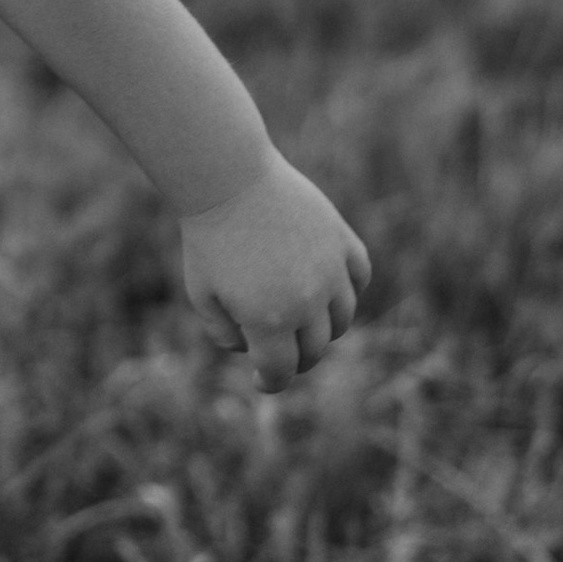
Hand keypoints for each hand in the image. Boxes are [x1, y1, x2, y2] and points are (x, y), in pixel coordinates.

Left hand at [179, 149, 370, 393]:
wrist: (230, 178)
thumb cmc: (209, 237)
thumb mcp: (202, 294)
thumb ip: (224, 333)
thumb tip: (249, 348)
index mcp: (269, 321)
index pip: (281, 371)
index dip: (270, 382)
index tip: (262, 379)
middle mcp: (307, 302)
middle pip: (313, 350)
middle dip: (296, 358)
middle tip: (281, 353)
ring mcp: (330, 270)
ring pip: (342, 319)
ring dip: (323, 328)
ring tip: (303, 322)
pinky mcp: (342, 241)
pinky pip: (360, 277)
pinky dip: (349, 290)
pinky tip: (329, 290)